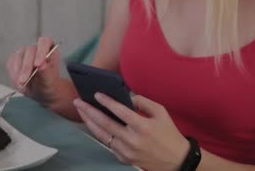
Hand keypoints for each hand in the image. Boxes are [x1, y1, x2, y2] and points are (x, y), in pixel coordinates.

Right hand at [5, 37, 61, 105]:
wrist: (40, 90)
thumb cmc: (48, 83)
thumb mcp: (50, 80)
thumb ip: (47, 72)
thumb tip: (42, 65)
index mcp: (49, 48)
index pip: (45, 41)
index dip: (41, 51)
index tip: (38, 65)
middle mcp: (36, 48)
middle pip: (29, 50)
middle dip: (26, 67)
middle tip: (24, 80)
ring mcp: (25, 52)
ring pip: (18, 56)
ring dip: (18, 72)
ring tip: (21, 84)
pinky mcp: (15, 59)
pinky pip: (10, 63)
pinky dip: (13, 73)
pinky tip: (18, 82)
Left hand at [73, 93, 188, 170]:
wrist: (176, 160)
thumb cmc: (169, 134)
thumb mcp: (161, 112)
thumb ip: (144, 102)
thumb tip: (128, 97)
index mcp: (143, 127)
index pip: (120, 111)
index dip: (107, 102)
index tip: (96, 94)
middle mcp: (132, 140)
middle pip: (105, 124)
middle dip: (89, 111)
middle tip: (78, 102)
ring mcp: (127, 151)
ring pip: (102, 136)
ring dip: (89, 123)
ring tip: (81, 112)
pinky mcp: (124, 159)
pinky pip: (108, 145)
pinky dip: (100, 134)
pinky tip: (93, 125)